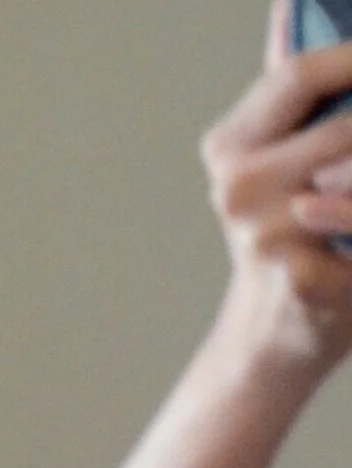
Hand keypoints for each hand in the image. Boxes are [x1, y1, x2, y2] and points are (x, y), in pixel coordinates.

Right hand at [202, 4, 351, 379]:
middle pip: (346, 123)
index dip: (351, 58)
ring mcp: (264, 236)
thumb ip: (293, 89)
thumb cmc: (297, 236)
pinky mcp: (303, 278)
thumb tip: (291, 7)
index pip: (297, 74)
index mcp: (231, 149)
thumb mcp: (283, 155)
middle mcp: (237, 189)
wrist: (279, 333)